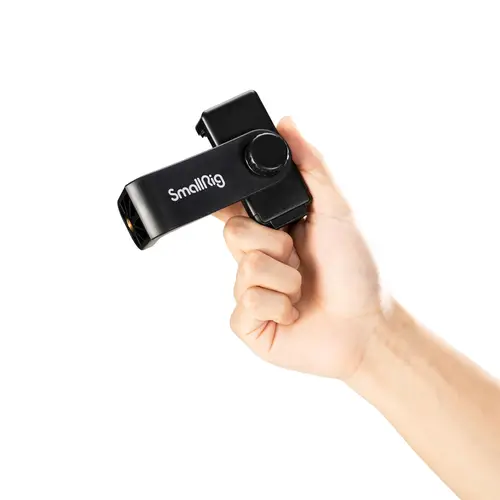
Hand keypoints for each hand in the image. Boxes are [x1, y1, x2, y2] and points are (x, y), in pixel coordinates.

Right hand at [216, 117, 383, 379]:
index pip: (235, 207)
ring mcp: (252, 291)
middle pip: (234, 233)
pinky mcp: (248, 323)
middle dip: (272, 243)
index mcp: (275, 229)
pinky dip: (278, 307)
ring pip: (244, 270)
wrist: (365, 326)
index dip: (228, 202)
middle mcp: (260, 257)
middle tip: (296, 252)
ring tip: (302, 287)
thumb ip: (311, 165)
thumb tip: (288, 122)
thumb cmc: (356, 269)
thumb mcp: (337, 210)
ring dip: (284, 278)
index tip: (230, 200)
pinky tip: (293, 312)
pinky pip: (246, 305)